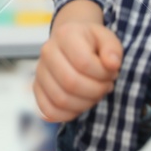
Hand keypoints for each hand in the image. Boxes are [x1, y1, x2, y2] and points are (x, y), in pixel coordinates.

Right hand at [34, 0, 121, 122]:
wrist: (70, 43)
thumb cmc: (91, 43)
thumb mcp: (107, 39)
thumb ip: (113, 49)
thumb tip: (112, 64)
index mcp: (65, 35)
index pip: (83, 62)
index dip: (103, 74)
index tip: (111, 73)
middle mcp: (47, 52)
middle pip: (71, 83)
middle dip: (95, 91)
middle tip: (106, 86)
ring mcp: (40, 71)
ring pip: (61, 100)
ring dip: (85, 104)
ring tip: (95, 94)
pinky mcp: (37, 88)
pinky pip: (48, 111)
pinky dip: (68, 114)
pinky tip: (81, 104)